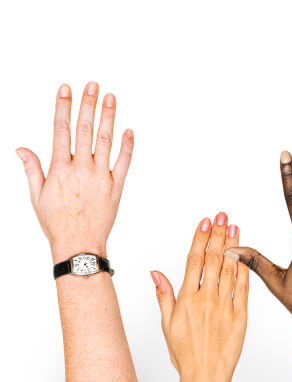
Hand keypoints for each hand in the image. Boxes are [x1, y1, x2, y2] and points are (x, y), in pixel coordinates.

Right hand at [17, 82, 133, 261]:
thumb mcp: (37, 195)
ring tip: (111, 98)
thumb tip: (21, 149)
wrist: (80, 244)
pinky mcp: (116, 187)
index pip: (62, 129)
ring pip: (105, 141)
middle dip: (88, 105)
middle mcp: (82, 169)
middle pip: (85, 129)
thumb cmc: (57, 223)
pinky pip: (124, 163)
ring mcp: (101, 177)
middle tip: (93, 86)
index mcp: (60, 169)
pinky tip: (128, 130)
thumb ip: (33, 169)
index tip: (66, 89)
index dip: (64, 106)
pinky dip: (127, 146)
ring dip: (109, 117)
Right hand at [152, 213, 248, 381]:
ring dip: (232, 246)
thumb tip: (155, 272)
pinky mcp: (241, 317)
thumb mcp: (167, 324)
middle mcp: (206, 300)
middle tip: (223, 215)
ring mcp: (225, 307)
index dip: (200, 238)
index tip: (205, 222)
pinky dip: (244, 269)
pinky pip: (243, 288)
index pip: (194, 261)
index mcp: (187, 300)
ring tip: (235, 227)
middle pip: (213, 259)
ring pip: (229, 269)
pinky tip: (245, 254)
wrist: (205, 377)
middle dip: (218, 234)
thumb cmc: (184, 354)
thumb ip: (164, 295)